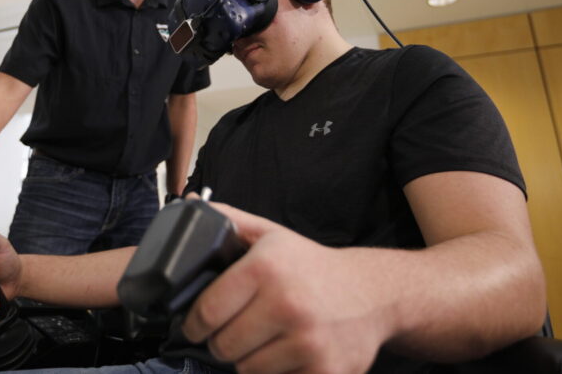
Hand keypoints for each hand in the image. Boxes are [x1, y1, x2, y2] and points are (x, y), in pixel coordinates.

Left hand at [181, 203, 388, 373]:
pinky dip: (278, 373)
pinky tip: (288, 353)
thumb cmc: (310, 266)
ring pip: (248, 370)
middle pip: (223, 346)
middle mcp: (287, 304)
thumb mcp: (270, 235)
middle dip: (223, 341)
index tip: (196, 326)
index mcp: (266, 268)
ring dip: (250, 360)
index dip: (194, 323)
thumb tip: (190, 205)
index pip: (207, 311)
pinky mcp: (326, 372)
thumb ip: (229, 221)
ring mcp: (308, 342)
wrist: (372, 293)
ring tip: (265, 340)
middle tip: (235, 331)